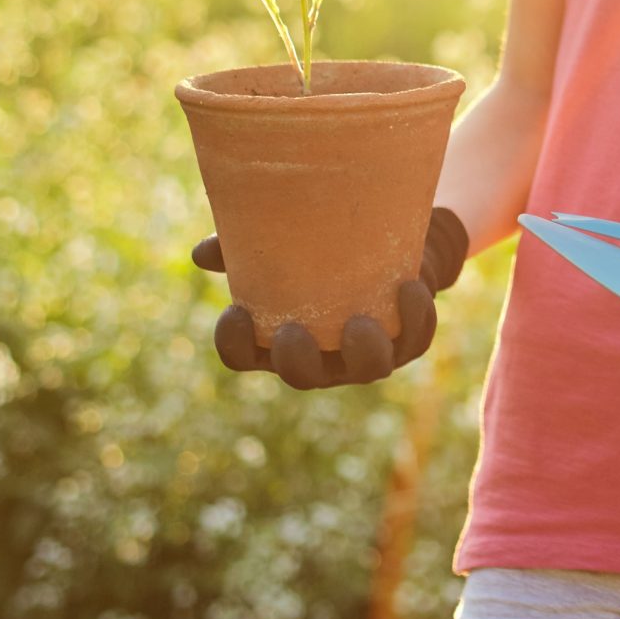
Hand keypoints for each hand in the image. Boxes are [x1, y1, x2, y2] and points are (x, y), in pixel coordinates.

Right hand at [190, 206, 468, 389]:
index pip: (244, 357)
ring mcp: (366, 353)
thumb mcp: (287, 242)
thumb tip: (204, 252)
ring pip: (367, 369)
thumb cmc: (324, 249)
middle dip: (296, 361)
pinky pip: (414, 339)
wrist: (393, 243)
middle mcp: (322, 356)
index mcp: (279, 338)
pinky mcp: (408, 338)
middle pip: (302, 376)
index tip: (236, 313)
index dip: (235, 345)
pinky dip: (414, 317)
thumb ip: (243, 245)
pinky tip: (409, 288)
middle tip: (292, 333)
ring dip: (362, 352)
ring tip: (358, 324)